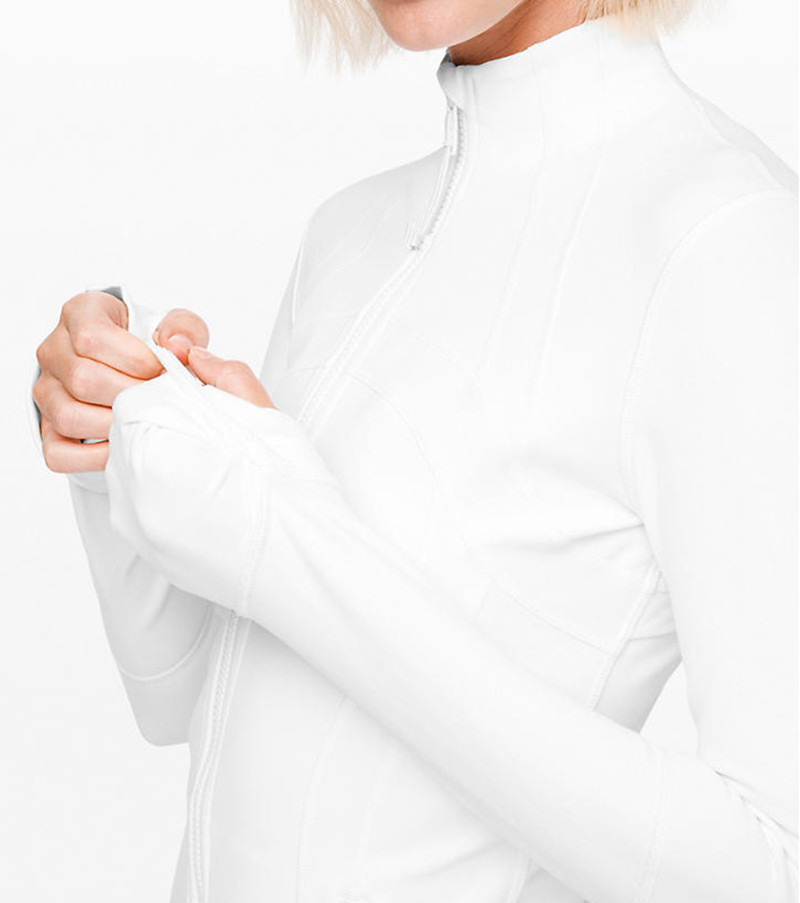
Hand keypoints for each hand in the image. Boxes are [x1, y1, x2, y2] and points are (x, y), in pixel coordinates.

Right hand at [34, 293, 208, 472]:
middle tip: (158, 401)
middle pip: (82, 379)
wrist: (132, 371)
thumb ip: (183, 328)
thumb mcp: (174, 328)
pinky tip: (125, 446)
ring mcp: (46, 392)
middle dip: (131, 395)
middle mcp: (53, 351)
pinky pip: (59, 453)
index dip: (134, 359)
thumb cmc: (151, 347)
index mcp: (79, 314)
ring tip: (144, 421)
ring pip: (68, 416)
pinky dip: (95, 458)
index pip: (92, 336)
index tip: (161, 370)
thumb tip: (176, 348)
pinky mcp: (48, 429)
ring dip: (115, 425)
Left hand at [105, 345, 336, 607]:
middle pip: (131, 438)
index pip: (135, 400)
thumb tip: (193, 355)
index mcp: (153, 447)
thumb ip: (223, 374)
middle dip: (165, 431)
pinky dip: (167, 499)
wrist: (305, 562)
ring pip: (135, 473)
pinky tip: (210, 502)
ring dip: (164, 465)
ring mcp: (138, 528)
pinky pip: (144, 510)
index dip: (171, 398)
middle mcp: (132, 491)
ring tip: (216, 473)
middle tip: (215, 442)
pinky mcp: (151, 553)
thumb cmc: (290, 490)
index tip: (205, 410)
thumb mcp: (263, 414)